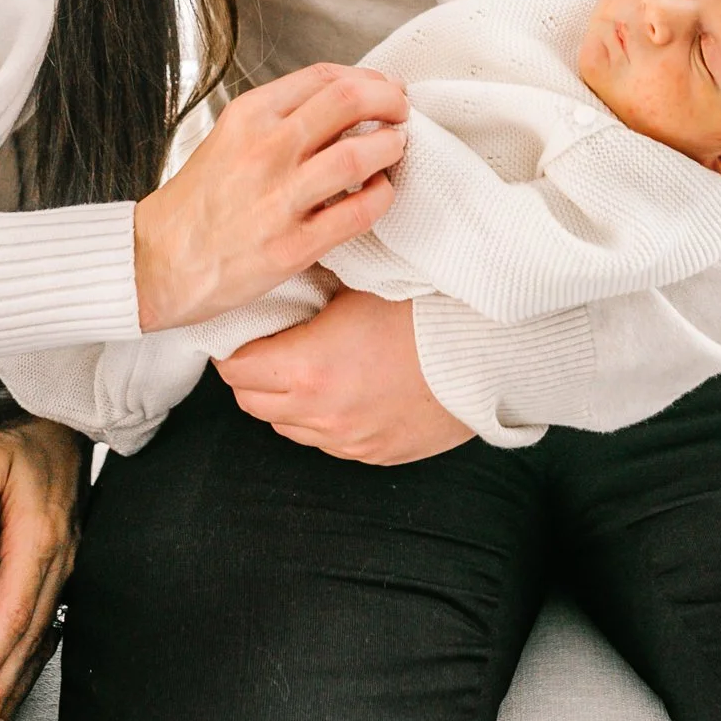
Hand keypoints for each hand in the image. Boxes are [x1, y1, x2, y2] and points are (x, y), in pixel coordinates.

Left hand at [0, 416, 85, 720]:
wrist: (60, 428)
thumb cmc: (18, 443)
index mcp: (38, 538)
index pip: (11, 613)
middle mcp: (58, 562)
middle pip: (28, 641)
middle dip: (0, 693)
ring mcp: (65, 571)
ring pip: (41, 644)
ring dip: (14, 692)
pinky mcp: (63, 575)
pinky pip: (48, 632)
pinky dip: (29, 670)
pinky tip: (13, 691)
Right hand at [134, 64, 407, 330]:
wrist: (158, 261)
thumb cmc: (198, 201)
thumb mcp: (229, 137)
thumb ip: (280, 118)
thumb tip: (343, 104)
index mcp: (250, 115)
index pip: (325, 77)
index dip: (367, 78)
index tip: (383, 88)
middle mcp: (266, 148)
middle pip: (350, 101)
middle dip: (390, 101)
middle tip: (402, 112)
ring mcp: (279, 198)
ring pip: (360, 154)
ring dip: (392, 147)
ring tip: (396, 149)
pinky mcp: (292, 246)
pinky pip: (357, 213)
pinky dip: (382, 196)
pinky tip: (382, 192)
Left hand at [216, 287, 473, 464]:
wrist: (489, 354)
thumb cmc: (429, 311)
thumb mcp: (361, 282)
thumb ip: (312, 282)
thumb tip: (281, 267)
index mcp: (308, 367)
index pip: (235, 368)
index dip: (232, 344)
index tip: (241, 327)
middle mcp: (322, 413)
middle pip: (251, 401)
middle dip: (250, 372)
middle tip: (266, 341)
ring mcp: (348, 440)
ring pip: (286, 425)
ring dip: (283, 397)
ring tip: (305, 362)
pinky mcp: (374, 454)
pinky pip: (325, 441)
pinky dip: (320, 417)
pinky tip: (343, 385)